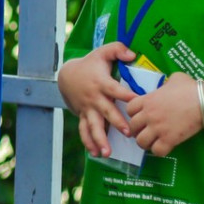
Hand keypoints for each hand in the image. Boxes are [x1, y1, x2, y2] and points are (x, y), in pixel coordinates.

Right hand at [58, 43, 138, 158]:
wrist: (66, 75)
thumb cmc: (90, 64)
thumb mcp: (102, 52)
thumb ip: (118, 50)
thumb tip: (133, 55)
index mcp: (101, 83)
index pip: (115, 90)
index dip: (126, 95)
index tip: (137, 102)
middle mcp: (94, 98)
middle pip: (106, 112)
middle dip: (116, 122)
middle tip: (127, 133)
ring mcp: (87, 109)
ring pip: (93, 126)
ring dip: (100, 139)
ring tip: (107, 152)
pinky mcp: (83, 116)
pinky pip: (84, 131)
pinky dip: (89, 142)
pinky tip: (96, 154)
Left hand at [125, 72, 203, 157]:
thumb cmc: (191, 88)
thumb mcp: (174, 79)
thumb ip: (166, 84)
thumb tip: (168, 86)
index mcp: (147, 100)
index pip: (129, 109)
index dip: (134, 113)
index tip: (142, 116)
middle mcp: (149, 115)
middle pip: (132, 126)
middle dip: (137, 130)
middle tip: (146, 131)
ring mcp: (158, 128)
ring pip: (140, 141)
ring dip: (145, 142)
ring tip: (153, 141)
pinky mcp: (169, 139)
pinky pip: (157, 151)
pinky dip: (159, 151)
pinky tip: (164, 146)